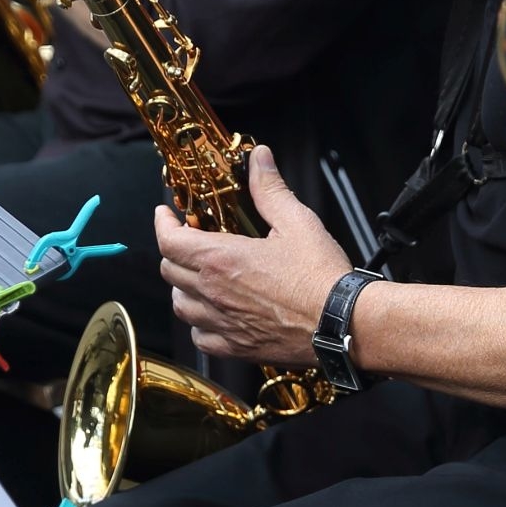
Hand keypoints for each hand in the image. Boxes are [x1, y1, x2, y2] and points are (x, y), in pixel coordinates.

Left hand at [156, 146, 350, 365]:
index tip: (167, 214)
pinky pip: (200, 337)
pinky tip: (215, 313)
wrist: (342, 323)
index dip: (163, 223)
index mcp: (221, 259)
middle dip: (174, 251)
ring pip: (180, 305)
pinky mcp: (235, 347)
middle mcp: (213, 293)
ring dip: (183, 287)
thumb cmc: (320, 276)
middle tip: (190, 240)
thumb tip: (258, 158)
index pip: (170, 240)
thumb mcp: (296, 221)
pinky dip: (200, 323)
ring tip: (199, 276)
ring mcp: (221, 323)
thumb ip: (270, 189)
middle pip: (169, 270)